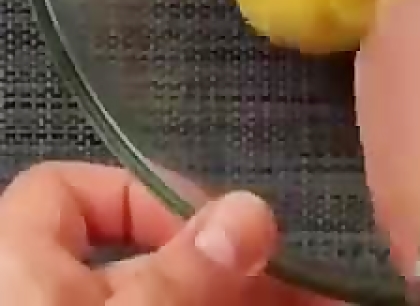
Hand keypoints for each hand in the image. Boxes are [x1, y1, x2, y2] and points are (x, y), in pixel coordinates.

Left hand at [0, 161, 338, 304]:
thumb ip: (182, 269)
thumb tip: (253, 212)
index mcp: (12, 261)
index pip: (66, 189)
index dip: (144, 192)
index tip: (215, 226)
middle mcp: (41, 294)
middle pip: (143, 262)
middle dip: (232, 266)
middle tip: (307, 284)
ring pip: (170, 303)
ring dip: (249, 300)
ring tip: (324, 302)